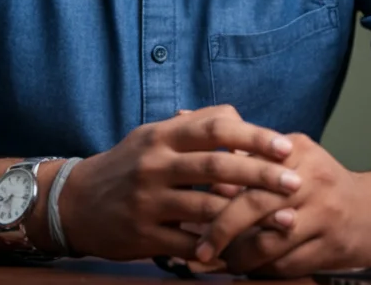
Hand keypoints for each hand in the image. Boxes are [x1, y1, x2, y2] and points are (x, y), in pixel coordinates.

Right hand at [56, 105, 303, 261]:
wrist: (75, 202)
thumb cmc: (127, 165)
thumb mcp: (154, 136)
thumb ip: (195, 125)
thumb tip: (240, 119)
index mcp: (162, 136)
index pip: (215, 128)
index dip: (253, 136)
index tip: (285, 147)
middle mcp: (155, 165)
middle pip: (217, 167)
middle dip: (261, 175)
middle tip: (295, 182)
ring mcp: (148, 201)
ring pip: (207, 209)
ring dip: (250, 216)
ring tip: (284, 220)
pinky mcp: (143, 235)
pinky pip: (189, 245)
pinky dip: (219, 248)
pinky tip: (246, 251)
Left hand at [193, 133, 370, 277]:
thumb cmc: (318, 185)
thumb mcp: (289, 157)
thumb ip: (246, 152)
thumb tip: (187, 123)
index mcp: (294, 149)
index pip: (244, 165)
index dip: (213, 190)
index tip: (187, 208)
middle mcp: (310, 178)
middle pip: (253, 204)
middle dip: (220, 230)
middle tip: (200, 249)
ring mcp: (324, 213)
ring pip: (268, 242)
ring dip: (240, 258)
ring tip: (223, 262)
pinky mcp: (332, 246)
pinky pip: (286, 264)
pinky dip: (262, 270)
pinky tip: (251, 269)